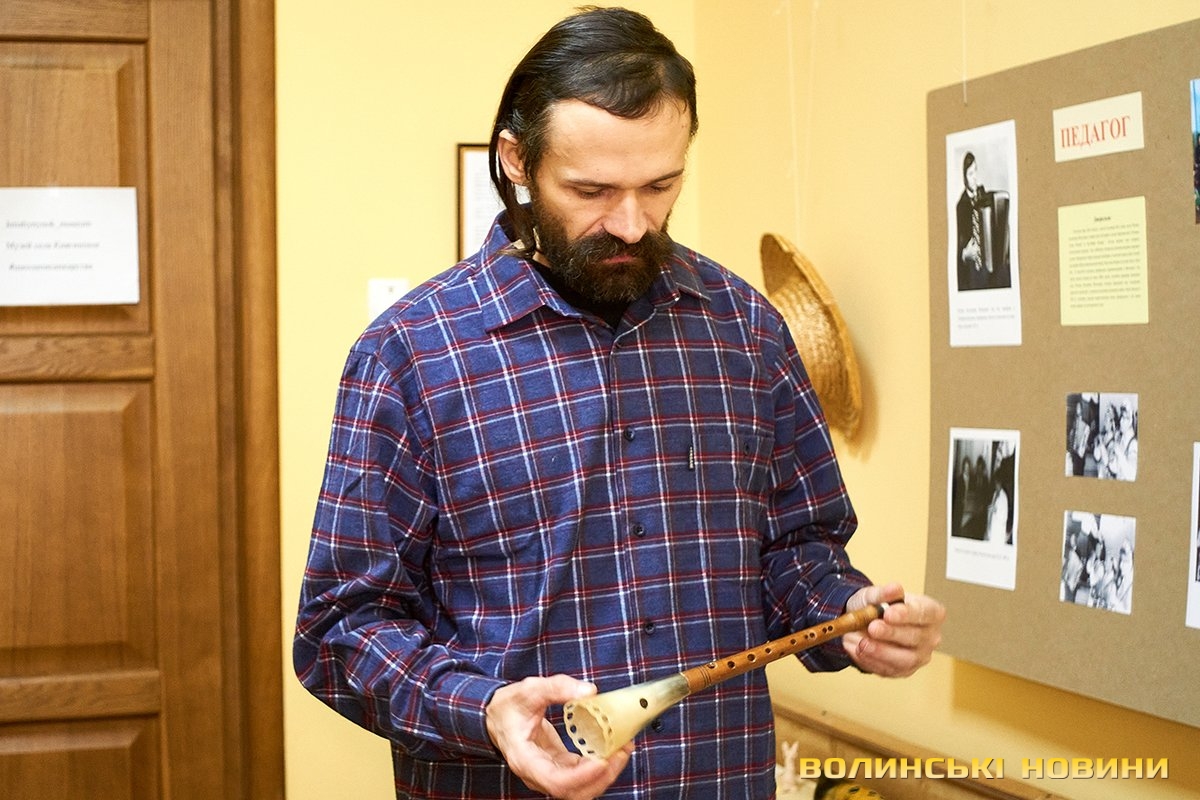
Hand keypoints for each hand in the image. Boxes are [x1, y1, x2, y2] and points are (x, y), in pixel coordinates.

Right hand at [486, 675, 631, 799]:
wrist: (495, 716)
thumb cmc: (509, 706)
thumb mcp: (529, 690)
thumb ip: (557, 687)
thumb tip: (589, 691)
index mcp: (524, 759)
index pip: (555, 781)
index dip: (581, 776)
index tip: (602, 760)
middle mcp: (536, 774)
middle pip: (572, 791)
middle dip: (602, 777)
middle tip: (622, 752)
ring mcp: (547, 773)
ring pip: (580, 789)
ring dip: (605, 774)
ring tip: (623, 750)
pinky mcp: (557, 767)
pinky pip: (581, 776)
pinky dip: (599, 766)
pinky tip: (612, 748)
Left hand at [841, 583, 944, 676]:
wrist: (864, 623)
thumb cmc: (877, 606)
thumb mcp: (875, 595)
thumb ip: (884, 593)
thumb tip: (894, 588)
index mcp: (931, 613)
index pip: (925, 614)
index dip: (908, 614)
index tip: (888, 613)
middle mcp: (930, 637)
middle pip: (916, 637)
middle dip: (892, 633)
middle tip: (872, 627)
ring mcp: (919, 656)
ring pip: (905, 659)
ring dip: (880, 651)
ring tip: (860, 643)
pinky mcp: (903, 671)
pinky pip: (888, 670)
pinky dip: (869, 660)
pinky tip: (855, 649)